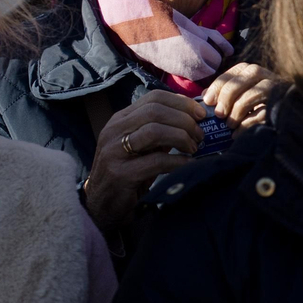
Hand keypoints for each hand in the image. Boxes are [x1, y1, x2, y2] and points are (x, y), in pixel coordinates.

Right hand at [83, 90, 205, 232]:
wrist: (102, 205)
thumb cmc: (128, 172)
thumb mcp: (142, 146)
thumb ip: (161, 130)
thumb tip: (194, 118)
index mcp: (120, 120)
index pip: (154, 97)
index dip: (182, 103)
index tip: (200, 114)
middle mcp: (114, 131)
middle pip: (156, 111)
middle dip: (184, 120)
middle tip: (199, 135)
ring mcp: (114, 152)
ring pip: (154, 131)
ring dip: (181, 138)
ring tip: (193, 148)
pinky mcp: (121, 174)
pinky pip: (156, 161)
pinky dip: (178, 161)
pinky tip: (188, 164)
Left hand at [203, 62, 277, 128]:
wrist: (281, 124)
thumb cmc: (252, 111)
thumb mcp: (237, 99)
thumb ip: (223, 94)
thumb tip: (205, 96)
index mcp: (254, 72)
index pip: (236, 71)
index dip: (219, 84)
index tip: (208, 101)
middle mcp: (269, 77)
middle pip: (250, 74)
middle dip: (229, 94)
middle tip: (218, 114)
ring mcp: (279, 91)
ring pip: (258, 91)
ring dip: (239, 109)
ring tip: (229, 125)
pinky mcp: (282, 108)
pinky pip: (264, 112)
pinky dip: (247, 123)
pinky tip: (237, 133)